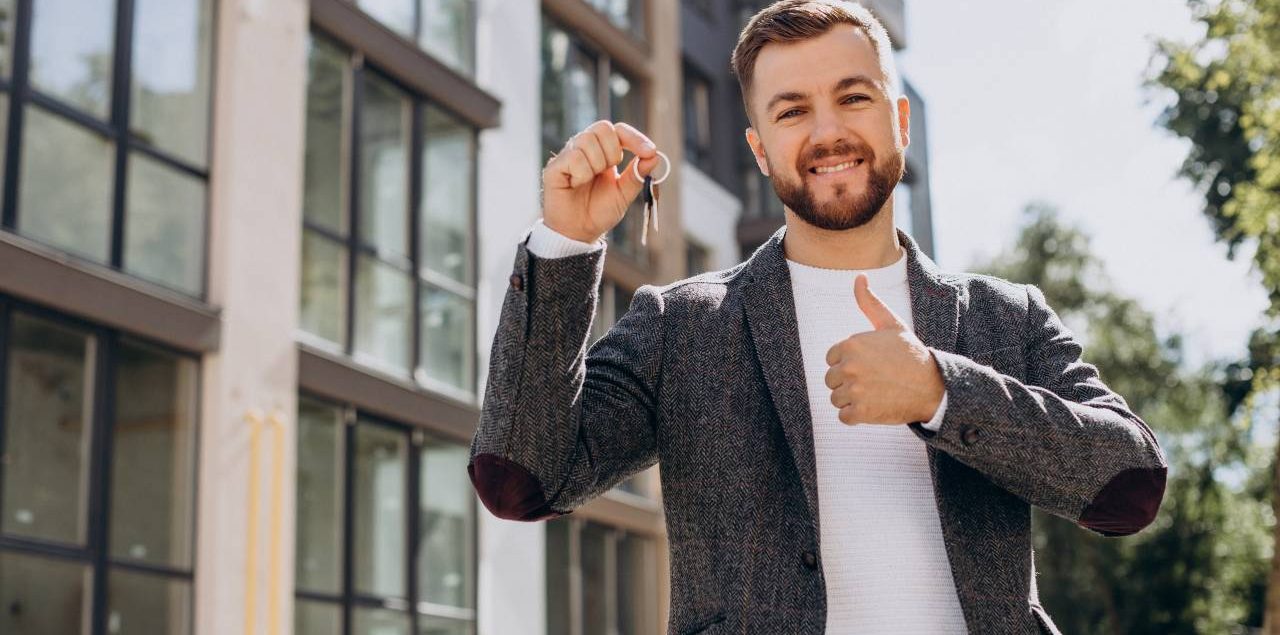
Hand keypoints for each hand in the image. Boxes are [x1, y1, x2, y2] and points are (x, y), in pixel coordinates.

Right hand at [541, 120, 661, 243]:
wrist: (579, 232)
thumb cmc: (599, 211)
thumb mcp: (624, 193)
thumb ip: (637, 174)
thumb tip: (655, 156)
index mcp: (603, 151)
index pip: (618, 130)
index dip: (635, 137)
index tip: (649, 151)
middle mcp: (584, 148)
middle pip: (603, 127)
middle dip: (613, 152)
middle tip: (607, 172)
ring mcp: (568, 155)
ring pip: (587, 140)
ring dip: (596, 165)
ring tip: (589, 182)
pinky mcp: (555, 167)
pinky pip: (574, 157)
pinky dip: (581, 175)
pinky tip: (576, 185)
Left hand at [824, 273, 945, 424]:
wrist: (934, 386)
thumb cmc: (911, 355)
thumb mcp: (892, 324)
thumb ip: (870, 303)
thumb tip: (858, 277)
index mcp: (851, 344)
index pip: (831, 359)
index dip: (849, 363)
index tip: (870, 365)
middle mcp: (849, 366)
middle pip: (831, 380)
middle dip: (849, 382)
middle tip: (875, 381)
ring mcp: (854, 390)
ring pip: (836, 399)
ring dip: (852, 400)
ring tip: (876, 393)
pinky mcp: (860, 412)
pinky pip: (844, 417)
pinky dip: (857, 416)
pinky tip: (875, 407)